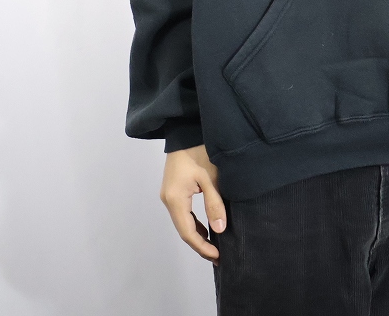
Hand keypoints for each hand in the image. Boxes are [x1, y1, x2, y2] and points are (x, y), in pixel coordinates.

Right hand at [160, 144, 226, 264]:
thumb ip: (215, 204)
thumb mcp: (210, 177)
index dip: (202, 246)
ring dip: (198, 234)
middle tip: (218, 256)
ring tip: (215, 246)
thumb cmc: (199, 151)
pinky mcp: (174, 190)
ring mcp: (170, 195)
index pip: (188, 232)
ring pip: (184, 221)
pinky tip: (207, 228)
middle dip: (200, 244)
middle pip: (184, 229)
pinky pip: (184, 212)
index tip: (218, 256)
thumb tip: (220, 230)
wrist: (185, 131)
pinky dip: (195, 222)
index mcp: (175, 199)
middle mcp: (168, 200)